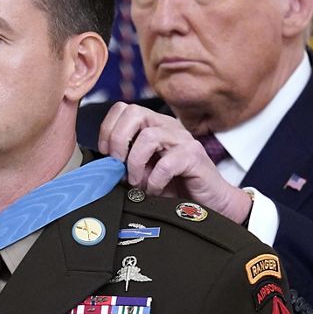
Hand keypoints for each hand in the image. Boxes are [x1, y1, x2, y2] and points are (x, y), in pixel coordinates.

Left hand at [98, 102, 251, 222]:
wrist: (210, 204)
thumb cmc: (174, 188)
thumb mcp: (143, 172)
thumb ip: (125, 164)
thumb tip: (102, 166)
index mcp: (153, 125)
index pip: (123, 109)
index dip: (108, 130)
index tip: (107, 155)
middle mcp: (168, 126)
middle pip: (134, 113)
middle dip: (118, 141)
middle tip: (118, 166)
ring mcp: (183, 139)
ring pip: (149, 136)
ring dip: (135, 163)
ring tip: (137, 182)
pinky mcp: (194, 156)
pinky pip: (167, 162)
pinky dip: (154, 180)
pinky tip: (154, 190)